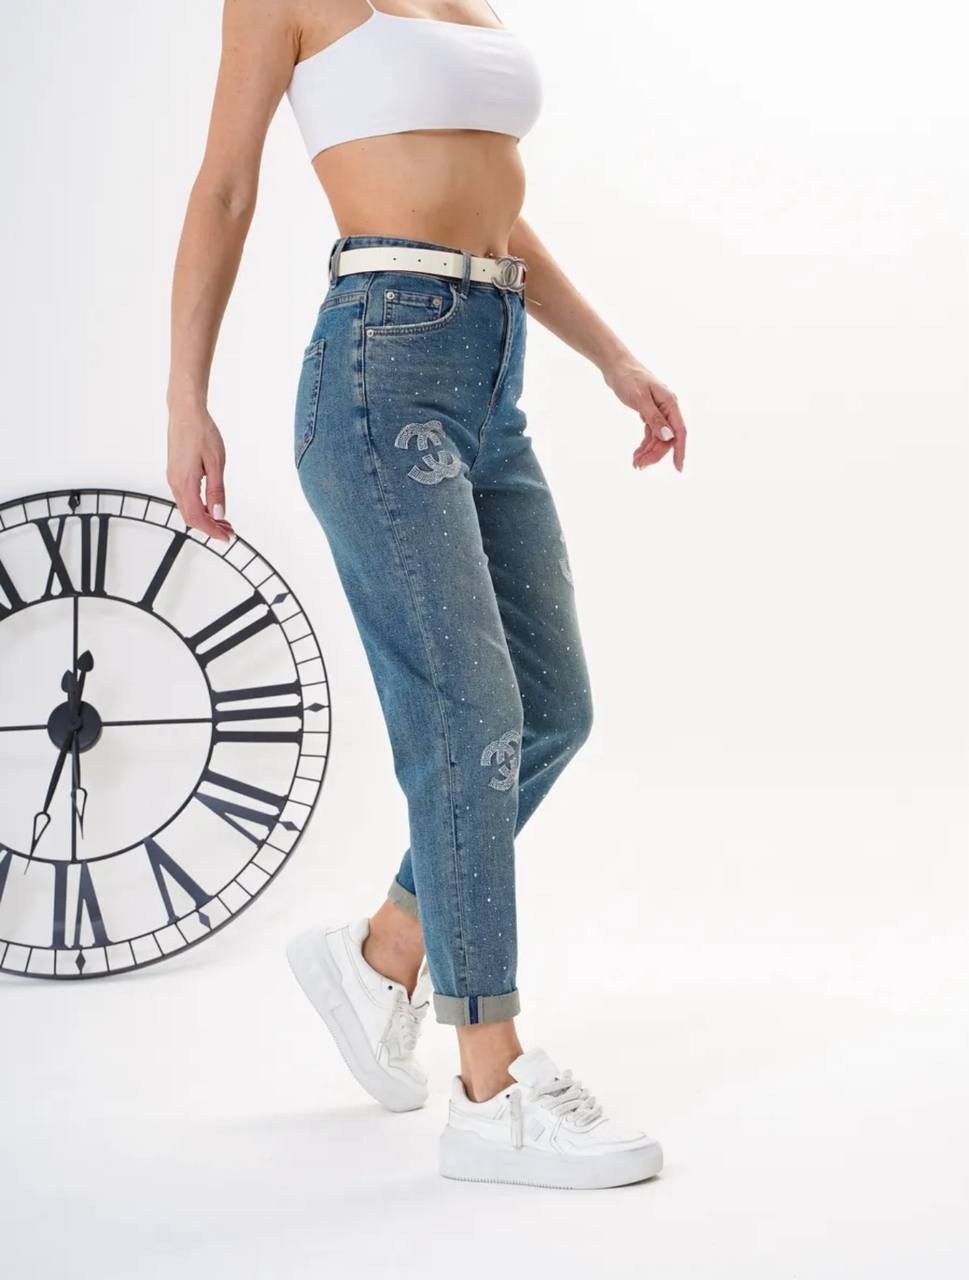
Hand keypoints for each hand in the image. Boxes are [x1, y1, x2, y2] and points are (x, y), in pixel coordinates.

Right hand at [166, 403, 235, 541]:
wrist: (185, 412)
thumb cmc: (201, 432)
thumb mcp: (216, 463)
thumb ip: (216, 491)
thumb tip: (219, 513)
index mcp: (185, 482)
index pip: (198, 518)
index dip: (212, 531)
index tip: (226, 537)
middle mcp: (175, 483)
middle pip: (191, 517)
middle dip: (210, 528)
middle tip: (228, 531)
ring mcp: (173, 478)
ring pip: (187, 509)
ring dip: (205, 518)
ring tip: (223, 521)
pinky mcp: (175, 473)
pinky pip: (185, 498)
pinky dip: (199, 507)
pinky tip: (211, 506)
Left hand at [603, 358, 686, 471]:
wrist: (616, 366)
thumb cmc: (629, 377)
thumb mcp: (640, 398)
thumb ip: (654, 418)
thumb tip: (668, 437)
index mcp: (670, 403)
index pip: (679, 432)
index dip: (680, 451)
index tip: (678, 468)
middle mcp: (668, 408)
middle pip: (667, 438)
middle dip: (655, 454)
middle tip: (639, 466)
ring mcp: (659, 411)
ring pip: (658, 438)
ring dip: (648, 452)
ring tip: (635, 463)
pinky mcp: (649, 413)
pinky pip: (651, 433)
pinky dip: (644, 444)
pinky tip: (637, 453)